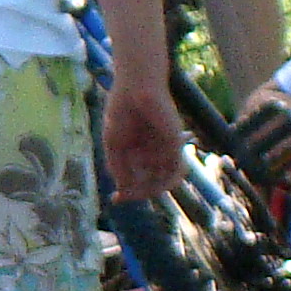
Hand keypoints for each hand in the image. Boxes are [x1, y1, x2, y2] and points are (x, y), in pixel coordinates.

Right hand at [102, 75, 181, 202]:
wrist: (134, 91)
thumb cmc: (122, 113)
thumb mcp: (114, 147)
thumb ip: (119, 169)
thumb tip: (124, 191)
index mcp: (142, 154)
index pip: (141, 180)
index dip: (129, 193)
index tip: (114, 199)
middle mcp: (157, 153)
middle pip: (154, 183)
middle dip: (138, 193)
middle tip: (121, 197)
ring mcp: (167, 149)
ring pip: (167, 180)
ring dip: (149, 189)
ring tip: (133, 190)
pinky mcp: (175, 143)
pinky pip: (176, 168)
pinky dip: (158, 174)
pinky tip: (139, 165)